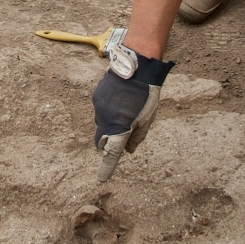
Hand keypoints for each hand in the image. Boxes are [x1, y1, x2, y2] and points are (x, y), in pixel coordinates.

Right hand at [90, 28, 172, 181]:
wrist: (135, 64)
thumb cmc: (146, 93)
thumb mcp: (148, 117)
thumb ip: (138, 136)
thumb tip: (129, 150)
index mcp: (119, 127)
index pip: (111, 153)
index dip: (107, 167)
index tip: (101, 179)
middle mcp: (105, 119)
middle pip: (101, 141)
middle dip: (107, 144)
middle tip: (121, 137)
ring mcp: (98, 107)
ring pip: (101, 123)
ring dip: (110, 124)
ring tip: (126, 109)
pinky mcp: (96, 96)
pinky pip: (100, 109)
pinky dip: (108, 110)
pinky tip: (120, 99)